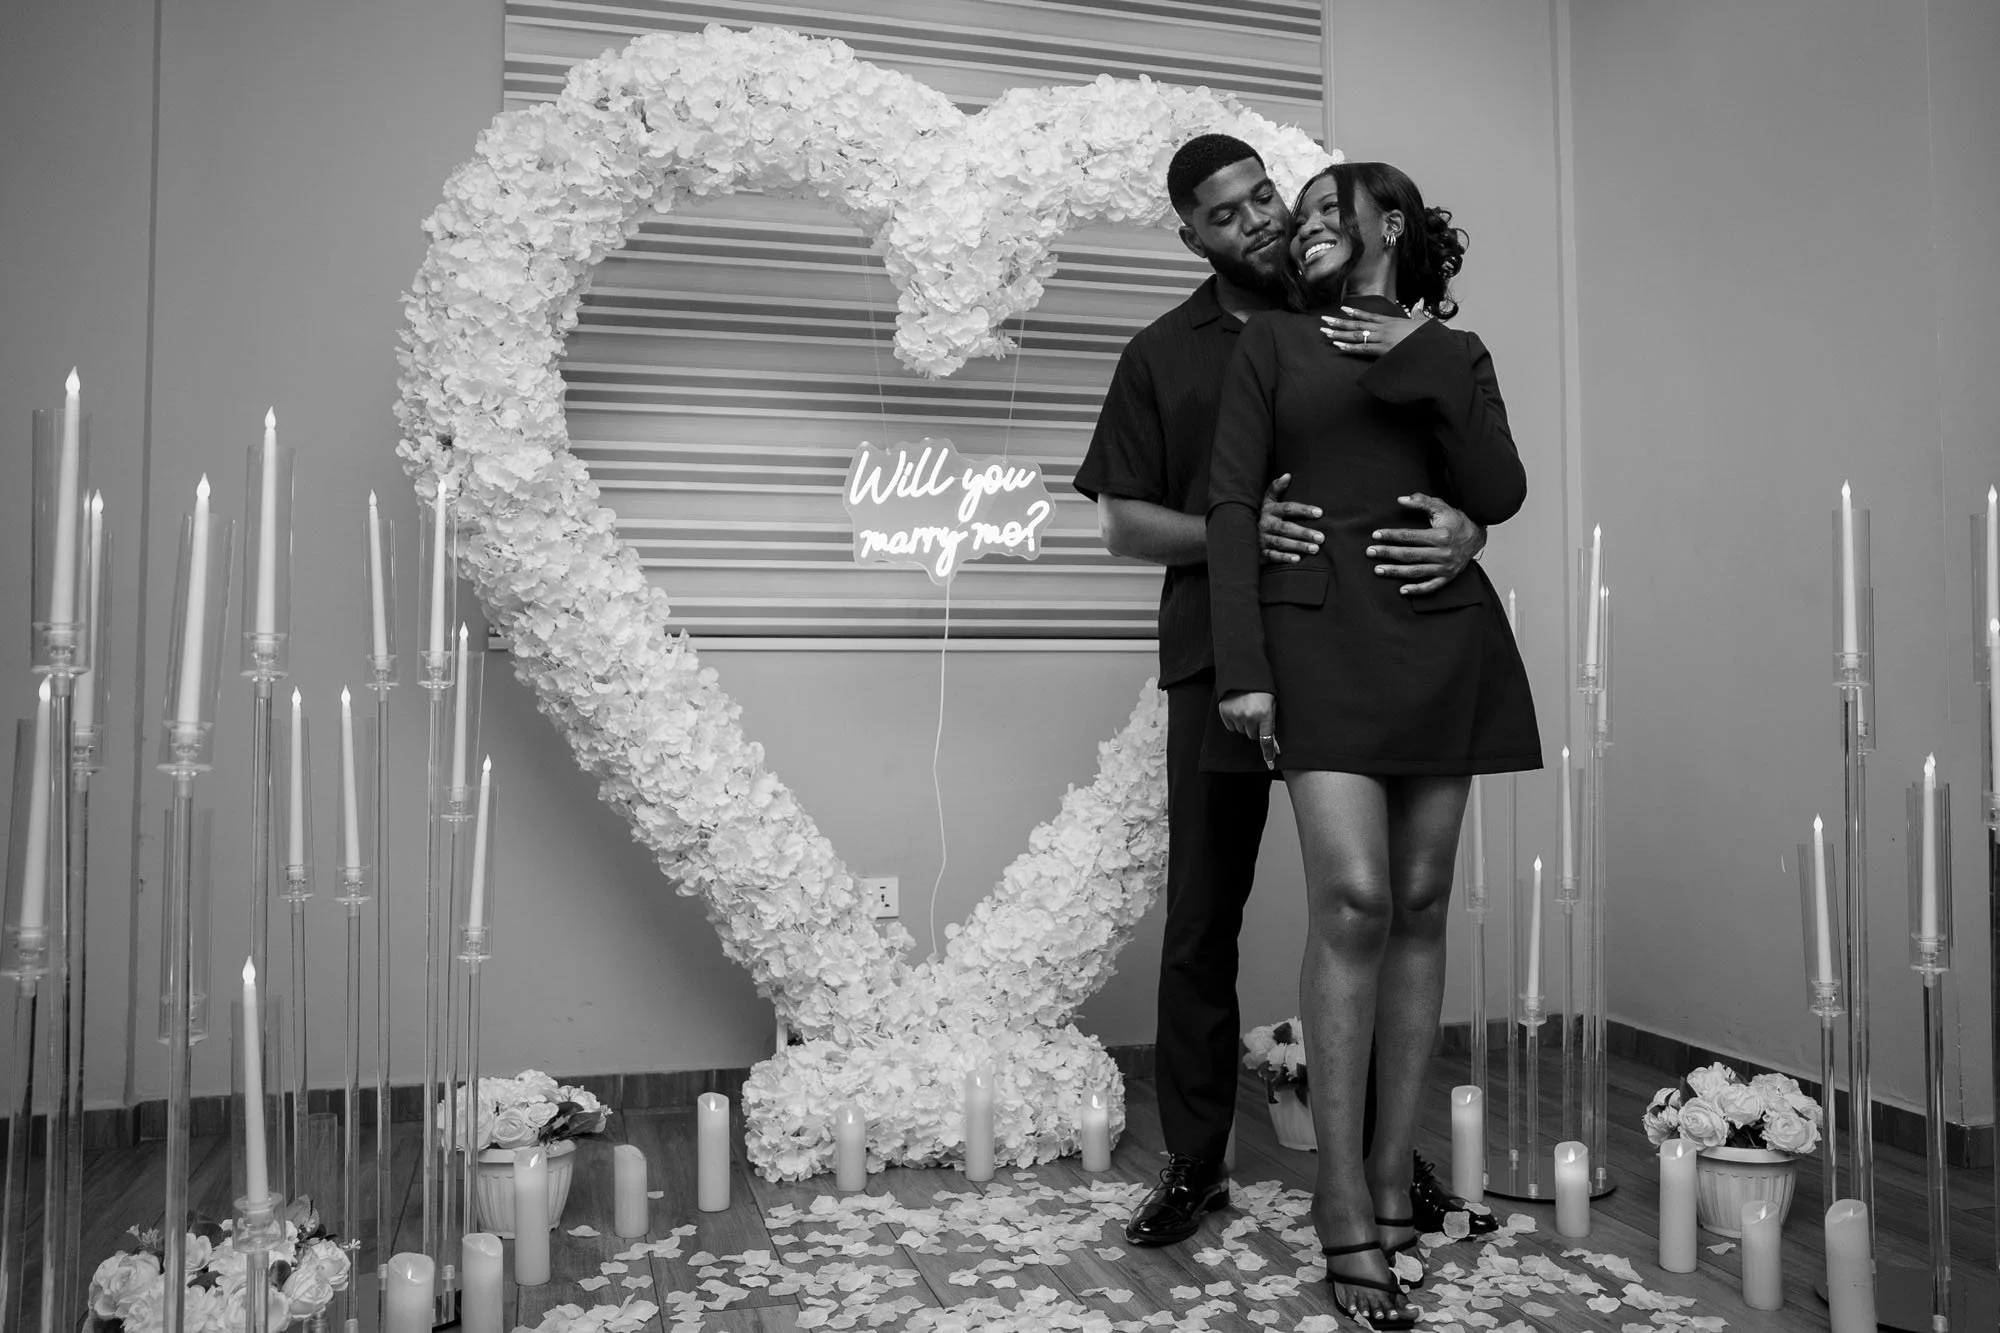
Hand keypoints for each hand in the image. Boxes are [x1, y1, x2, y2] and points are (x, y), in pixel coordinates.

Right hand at [1217, 691, 1278, 767]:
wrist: (1243, 673)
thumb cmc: (1261, 688)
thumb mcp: (1271, 704)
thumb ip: (1271, 724)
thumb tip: (1275, 746)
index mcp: (1264, 714)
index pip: (1267, 740)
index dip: (1268, 753)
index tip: (1270, 764)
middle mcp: (1250, 717)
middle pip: (1253, 736)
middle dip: (1255, 729)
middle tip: (1256, 715)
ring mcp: (1236, 715)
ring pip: (1242, 731)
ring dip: (1245, 724)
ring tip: (1247, 708)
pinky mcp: (1225, 712)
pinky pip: (1231, 726)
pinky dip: (1234, 721)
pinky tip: (1238, 709)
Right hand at [1259, 473, 1323, 564]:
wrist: (1240, 533)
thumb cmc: (1262, 515)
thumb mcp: (1266, 501)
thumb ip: (1276, 488)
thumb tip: (1288, 475)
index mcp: (1269, 510)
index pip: (1288, 508)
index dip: (1303, 510)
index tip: (1320, 513)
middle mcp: (1265, 524)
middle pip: (1286, 528)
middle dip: (1304, 533)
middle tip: (1321, 537)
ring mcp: (1262, 539)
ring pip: (1281, 542)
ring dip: (1298, 546)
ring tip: (1315, 549)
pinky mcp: (1260, 552)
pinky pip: (1272, 555)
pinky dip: (1284, 558)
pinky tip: (1297, 559)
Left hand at [1321, 304, 1429, 357]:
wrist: (1435, 345)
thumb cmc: (1430, 336)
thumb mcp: (1424, 322)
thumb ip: (1418, 313)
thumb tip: (1419, 305)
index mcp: (1392, 321)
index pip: (1370, 316)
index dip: (1355, 313)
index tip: (1343, 309)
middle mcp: (1384, 328)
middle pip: (1358, 324)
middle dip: (1339, 322)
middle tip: (1324, 320)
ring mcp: (1383, 338)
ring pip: (1357, 335)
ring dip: (1339, 333)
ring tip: (1325, 332)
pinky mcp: (1384, 350)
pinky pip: (1363, 348)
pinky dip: (1350, 347)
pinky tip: (1338, 345)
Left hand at [1367, 493, 1487, 595]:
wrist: (1477, 537)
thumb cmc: (1456, 520)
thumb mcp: (1441, 507)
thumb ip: (1421, 501)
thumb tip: (1400, 499)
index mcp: (1440, 536)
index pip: (1410, 536)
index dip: (1391, 535)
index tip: (1375, 535)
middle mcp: (1443, 553)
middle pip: (1410, 554)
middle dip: (1388, 553)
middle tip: (1370, 552)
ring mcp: (1445, 568)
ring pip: (1416, 571)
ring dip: (1396, 572)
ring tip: (1378, 570)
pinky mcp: (1447, 577)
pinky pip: (1431, 587)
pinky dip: (1417, 589)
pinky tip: (1402, 590)